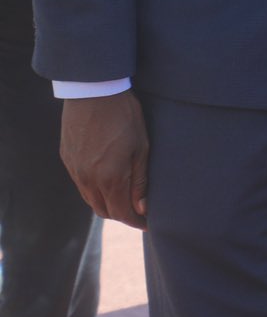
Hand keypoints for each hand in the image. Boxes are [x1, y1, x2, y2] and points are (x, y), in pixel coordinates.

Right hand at [61, 92, 149, 228]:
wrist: (94, 93)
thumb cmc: (124, 117)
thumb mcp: (141, 147)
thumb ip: (140, 180)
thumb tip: (143, 207)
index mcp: (109, 178)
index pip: (121, 213)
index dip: (136, 221)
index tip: (148, 223)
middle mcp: (88, 179)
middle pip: (104, 210)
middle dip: (122, 215)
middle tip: (138, 210)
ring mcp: (75, 170)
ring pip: (90, 199)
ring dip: (107, 203)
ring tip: (125, 197)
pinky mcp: (68, 160)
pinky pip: (81, 184)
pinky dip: (95, 190)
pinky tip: (107, 181)